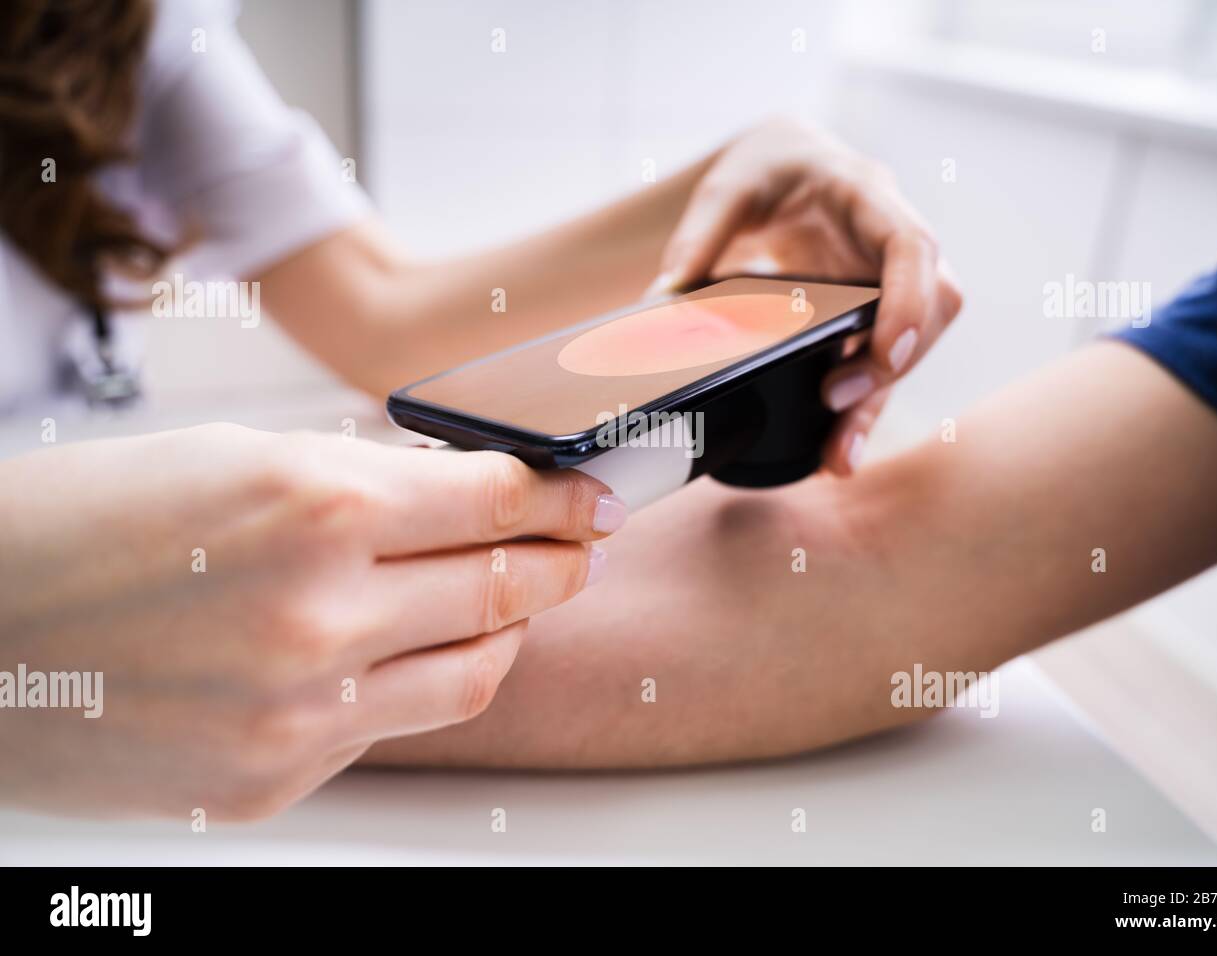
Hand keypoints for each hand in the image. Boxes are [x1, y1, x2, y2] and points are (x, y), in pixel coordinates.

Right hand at [0, 423, 621, 818]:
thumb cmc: (75, 530)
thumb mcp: (228, 459)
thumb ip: (358, 480)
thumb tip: (459, 491)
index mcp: (311, 505)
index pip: (496, 499)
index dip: (560, 493)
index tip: (590, 493)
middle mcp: (319, 614)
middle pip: (506, 584)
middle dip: (561, 557)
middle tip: (581, 542)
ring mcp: (300, 711)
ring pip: (476, 670)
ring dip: (510, 627)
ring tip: (513, 598)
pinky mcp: (275, 780)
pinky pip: (396, 725)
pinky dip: (422, 680)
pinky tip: (414, 649)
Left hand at [652, 117, 962, 473]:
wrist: (787, 167)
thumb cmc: (770, 168)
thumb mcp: (729, 185)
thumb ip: (698, 237)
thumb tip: (662, 301)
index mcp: (868, 197)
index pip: (912, 247)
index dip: (911, 301)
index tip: (890, 351)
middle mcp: (890, 245)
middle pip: (931, 307)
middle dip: (891, 362)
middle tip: (835, 401)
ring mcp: (888, 286)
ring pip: (909, 349)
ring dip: (876, 403)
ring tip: (839, 456)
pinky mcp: (871, 320)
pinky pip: (876, 367)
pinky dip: (858, 409)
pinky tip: (835, 450)